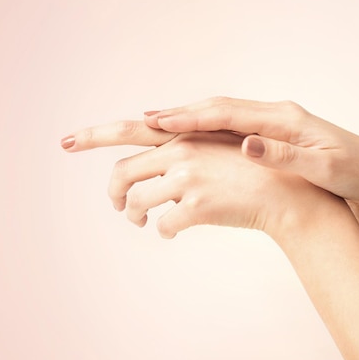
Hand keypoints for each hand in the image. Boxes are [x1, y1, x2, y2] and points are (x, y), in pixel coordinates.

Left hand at [62, 123, 334, 239]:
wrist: (292, 195)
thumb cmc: (258, 173)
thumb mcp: (220, 149)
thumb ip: (186, 152)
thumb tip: (157, 167)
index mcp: (185, 135)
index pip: (129, 129)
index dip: (94, 135)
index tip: (66, 141)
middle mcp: (182, 152)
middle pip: (122, 172)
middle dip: (111, 192)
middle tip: (114, 206)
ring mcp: (189, 179)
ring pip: (136, 203)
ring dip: (133, 215)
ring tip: (140, 220)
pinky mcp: (199, 206)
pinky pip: (164, 225)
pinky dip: (164, 230)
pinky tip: (173, 231)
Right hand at [144, 97, 358, 202]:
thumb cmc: (354, 172)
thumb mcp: (325, 167)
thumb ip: (286, 154)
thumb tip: (248, 143)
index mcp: (284, 118)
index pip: (227, 113)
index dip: (190, 118)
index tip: (157, 122)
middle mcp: (274, 115)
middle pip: (216, 109)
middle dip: (177, 114)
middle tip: (140, 119)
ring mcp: (272, 123)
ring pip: (220, 117)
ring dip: (186, 120)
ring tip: (152, 126)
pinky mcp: (273, 136)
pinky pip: (230, 129)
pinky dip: (204, 131)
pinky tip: (188, 138)